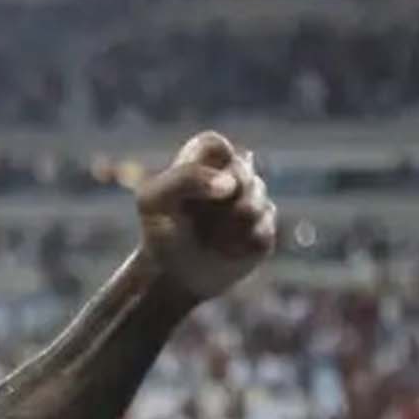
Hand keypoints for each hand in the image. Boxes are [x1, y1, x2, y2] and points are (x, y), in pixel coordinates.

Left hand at [134, 131, 275, 304]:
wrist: (173, 275)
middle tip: (202, 217)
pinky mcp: (264, 228)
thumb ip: (184, 178)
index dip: (214, 161)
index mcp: (199, 163)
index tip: (204, 186)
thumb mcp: (153, 201)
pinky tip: (226, 249)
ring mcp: (250, 201)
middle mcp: (229, 177)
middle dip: (223, 198)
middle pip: (243, 172)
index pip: (214, 143)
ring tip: (211, 237)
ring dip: (229, 223)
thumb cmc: (160, 233)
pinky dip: (242, 243)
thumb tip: (229, 184)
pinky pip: (264, 229)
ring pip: (257, 201)